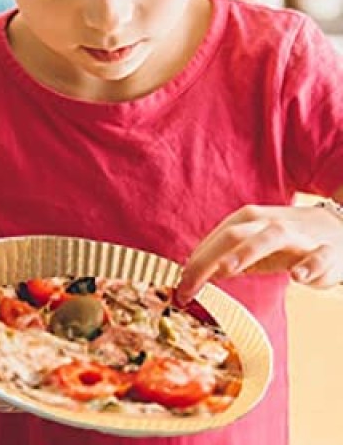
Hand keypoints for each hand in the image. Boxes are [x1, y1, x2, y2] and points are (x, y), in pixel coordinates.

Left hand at [175, 203, 342, 303]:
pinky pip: (318, 256)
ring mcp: (298, 236)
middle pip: (233, 236)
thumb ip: (227, 259)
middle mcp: (269, 224)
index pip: (215, 239)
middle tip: (188, 286)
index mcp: (248, 220)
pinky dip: (309, 265)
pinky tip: (297, 277)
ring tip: (227, 269)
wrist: (339, 228)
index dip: (195, 262)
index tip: (180, 287)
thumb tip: (196, 274)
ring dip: (247, 251)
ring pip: (270, 237)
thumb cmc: (288, 242)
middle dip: (207, 260)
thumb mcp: (254, 247)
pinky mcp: (328, 252)